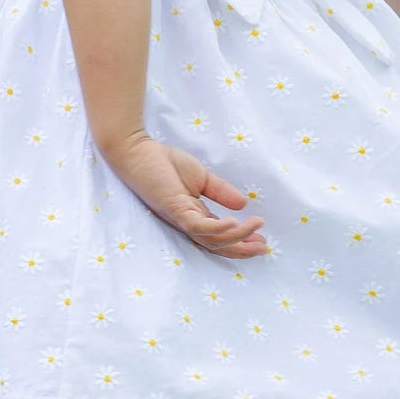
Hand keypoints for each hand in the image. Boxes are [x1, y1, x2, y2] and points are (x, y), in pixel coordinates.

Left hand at [102, 131, 268, 258]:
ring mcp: (180, 218)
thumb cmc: (162, 162)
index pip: (219, 235)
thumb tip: (244, 203)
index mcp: (193, 216)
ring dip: (237, 236)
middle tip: (264, 247)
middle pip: (217, 244)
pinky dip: (217, 228)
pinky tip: (234, 223)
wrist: (136, 150)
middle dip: (241, 248)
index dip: (240, 240)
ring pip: (211, 238)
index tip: (261, 240)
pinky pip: (198, 225)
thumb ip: (220, 191)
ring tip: (257, 227)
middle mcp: (187, 222)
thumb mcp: (200, 177)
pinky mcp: (174, 208)